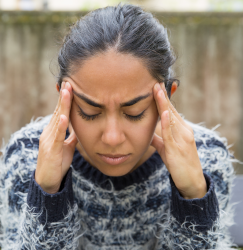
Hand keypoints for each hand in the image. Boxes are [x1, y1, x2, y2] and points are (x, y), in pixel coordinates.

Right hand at [35, 82, 77, 193]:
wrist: (48, 180)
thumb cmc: (58, 162)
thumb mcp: (67, 146)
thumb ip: (72, 136)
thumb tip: (79, 128)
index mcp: (54, 130)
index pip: (61, 112)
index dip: (65, 100)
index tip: (70, 86)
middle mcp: (50, 132)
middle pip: (59, 111)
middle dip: (64, 97)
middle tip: (68, 81)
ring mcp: (49, 140)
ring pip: (58, 119)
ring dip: (63, 105)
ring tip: (67, 91)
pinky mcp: (52, 150)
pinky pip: (58, 136)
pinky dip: (61, 126)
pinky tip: (65, 117)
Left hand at [151, 82, 206, 198]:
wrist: (191, 181)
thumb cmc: (178, 163)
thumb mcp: (166, 149)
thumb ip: (159, 139)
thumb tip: (149, 132)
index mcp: (181, 129)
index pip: (171, 110)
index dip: (163, 98)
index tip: (156, 86)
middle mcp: (183, 131)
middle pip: (171, 110)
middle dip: (162, 95)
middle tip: (155, 81)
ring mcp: (181, 139)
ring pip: (170, 117)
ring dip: (163, 103)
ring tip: (157, 89)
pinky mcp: (177, 149)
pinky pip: (170, 134)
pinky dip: (167, 122)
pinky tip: (164, 112)